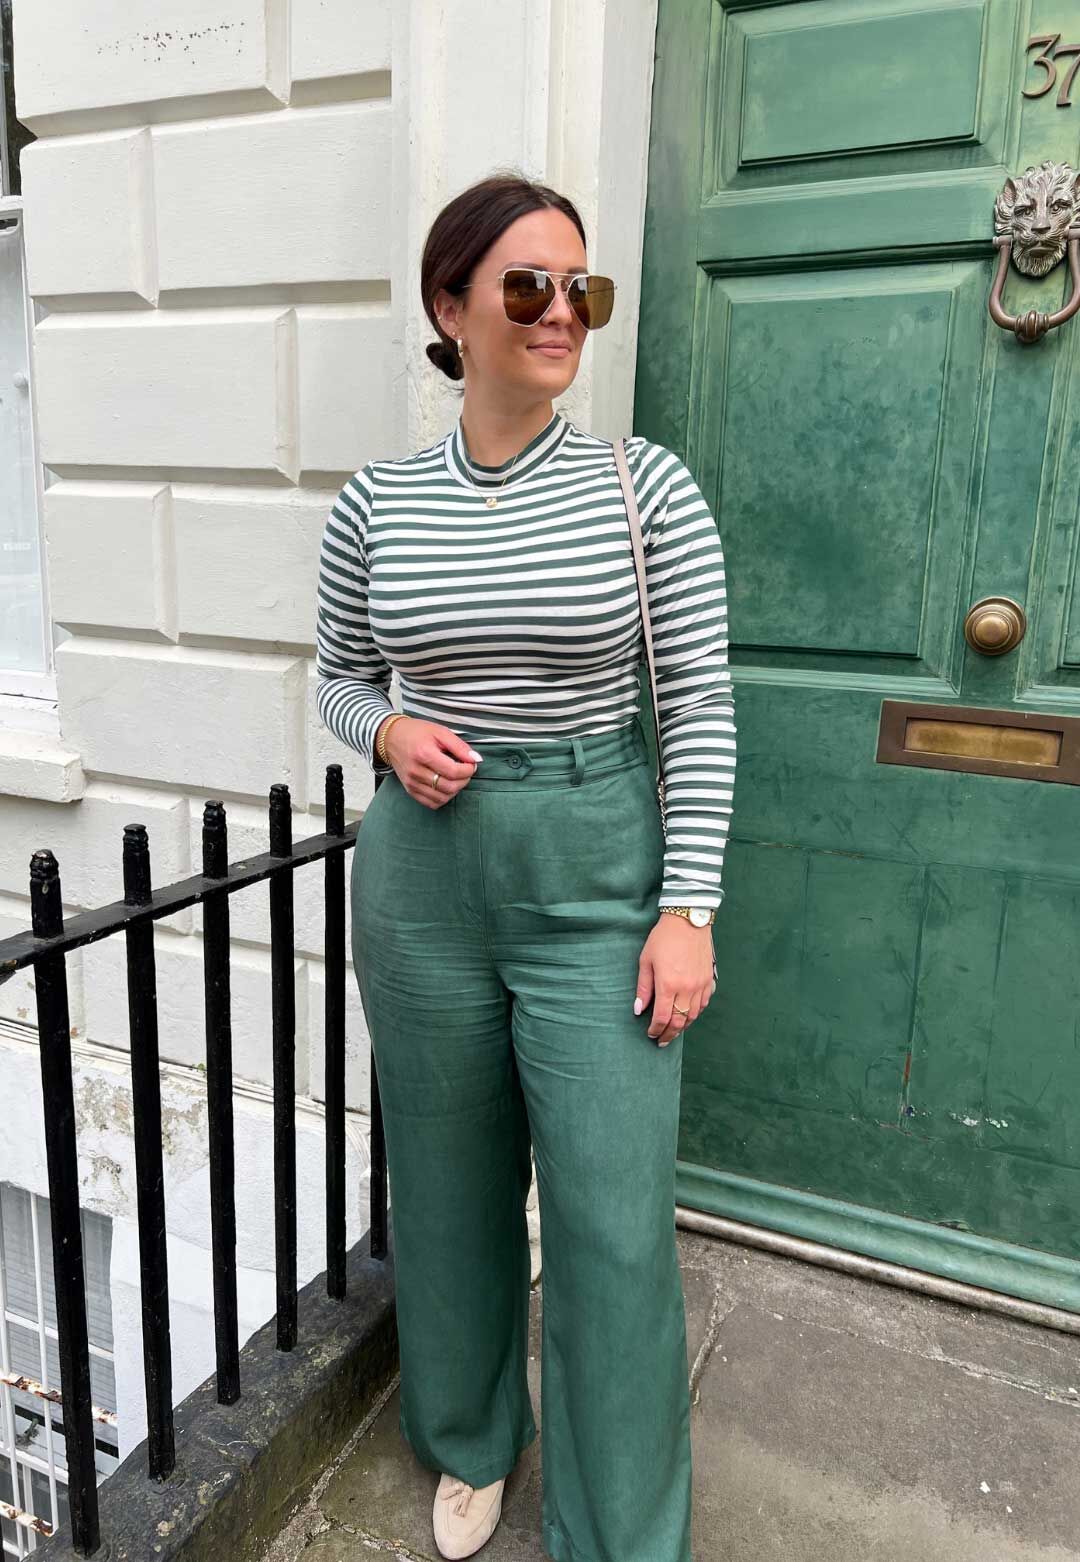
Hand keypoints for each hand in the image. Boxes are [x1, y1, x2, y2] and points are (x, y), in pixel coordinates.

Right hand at [378, 716, 483, 808]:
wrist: (391, 738)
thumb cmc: (416, 732)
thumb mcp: (440, 732)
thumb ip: (459, 746)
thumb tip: (476, 760)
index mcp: (424, 754)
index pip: (454, 772)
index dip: (468, 770)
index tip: (471, 764)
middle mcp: (416, 771)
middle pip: (449, 787)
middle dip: (464, 780)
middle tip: (466, 771)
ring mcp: (411, 783)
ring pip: (442, 798)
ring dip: (455, 790)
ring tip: (456, 778)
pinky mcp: (410, 790)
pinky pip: (431, 803)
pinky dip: (443, 798)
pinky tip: (445, 786)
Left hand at [635, 915, 716, 1046]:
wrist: (689, 920)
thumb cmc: (663, 938)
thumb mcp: (646, 961)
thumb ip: (643, 987)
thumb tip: (639, 1009)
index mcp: (668, 985)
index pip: (663, 1018)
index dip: (656, 1030)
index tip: (651, 1034)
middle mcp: (687, 989)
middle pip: (679, 1022)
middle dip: (669, 1034)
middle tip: (662, 1041)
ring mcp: (700, 985)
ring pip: (693, 1016)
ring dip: (683, 1026)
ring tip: (674, 1031)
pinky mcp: (709, 980)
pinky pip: (704, 1004)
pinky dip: (695, 1013)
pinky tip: (689, 1015)